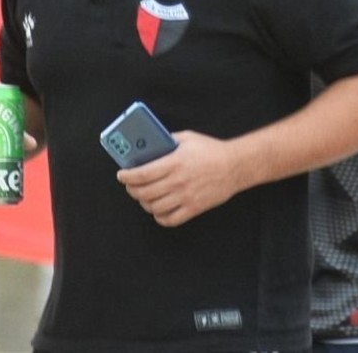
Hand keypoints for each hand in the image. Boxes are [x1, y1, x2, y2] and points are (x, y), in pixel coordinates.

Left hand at [117, 131, 241, 226]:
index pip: (142, 174)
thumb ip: (168, 141)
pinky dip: (159, 217)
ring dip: (144, 203)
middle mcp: (178, 182)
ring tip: (144, 197)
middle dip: (132, 190)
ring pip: (154, 207)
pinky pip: (170, 219)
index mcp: (174, 162)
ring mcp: (186, 197)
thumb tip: (149, 146)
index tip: (122, 175)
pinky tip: (158, 209)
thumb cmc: (211, 150)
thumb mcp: (187, 138)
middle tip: (130, 186)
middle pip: (144, 192)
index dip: (127, 176)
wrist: (235, 166)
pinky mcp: (194, 208)